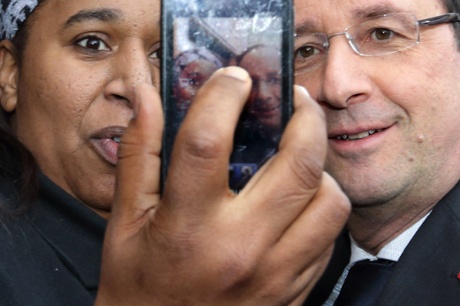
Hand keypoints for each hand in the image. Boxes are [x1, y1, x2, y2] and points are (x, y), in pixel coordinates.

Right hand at [95, 67, 349, 305]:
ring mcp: (276, 274)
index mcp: (187, 227)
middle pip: (297, 164)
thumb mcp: (125, 222)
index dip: (222, 96)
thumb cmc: (139, 288)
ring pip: (329, 200)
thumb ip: (139, 154)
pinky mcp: (295, 291)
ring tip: (297, 157)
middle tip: (294, 101)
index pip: (207, 142)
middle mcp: (240, 248)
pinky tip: (296, 201)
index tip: (233, 80)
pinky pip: (328, 237)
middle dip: (305, 117)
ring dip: (318, 168)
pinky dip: (319, 207)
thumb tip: (147, 98)